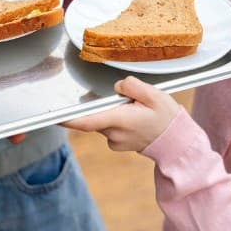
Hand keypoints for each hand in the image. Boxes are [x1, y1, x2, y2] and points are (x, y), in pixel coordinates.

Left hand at [62, 76, 181, 151]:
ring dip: (114, 111)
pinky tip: (136, 118)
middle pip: (96, 114)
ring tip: (139, 110)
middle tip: (132, 101)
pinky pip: (110, 127)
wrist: (176, 142)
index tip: (54, 116)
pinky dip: (117, 119)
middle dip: (107, 104)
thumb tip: (117, 87)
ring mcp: (115, 142)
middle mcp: (113, 134)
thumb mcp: (154, 94)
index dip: (68, 119)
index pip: (86, 121)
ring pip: (104, 119)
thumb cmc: (166, 117)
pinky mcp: (117, 144)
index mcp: (119, 120)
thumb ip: (131, 86)